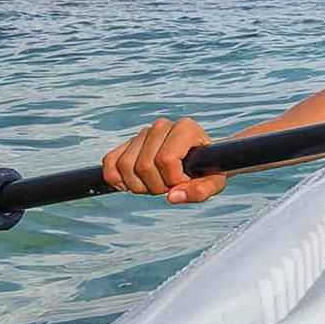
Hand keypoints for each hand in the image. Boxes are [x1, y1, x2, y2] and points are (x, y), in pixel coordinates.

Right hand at [102, 118, 226, 203]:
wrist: (199, 161)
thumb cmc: (208, 170)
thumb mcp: (214, 182)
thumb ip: (201, 190)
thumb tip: (172, 197)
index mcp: (186, 128)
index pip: (165, 160)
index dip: (173, 180)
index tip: (186, 180)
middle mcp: (163, 126)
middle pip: (144, 165)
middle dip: (156, 186)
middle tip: (170, 185)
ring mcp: (144, 133)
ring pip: (125, 165)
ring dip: (138, 186)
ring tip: (157, 183)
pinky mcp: (129, 143)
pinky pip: (110, 160)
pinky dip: (114, 177)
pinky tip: (127, 185)